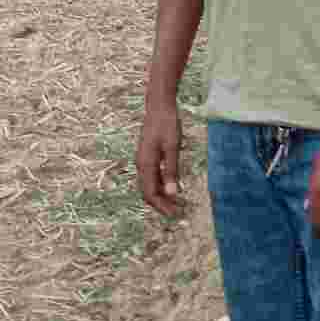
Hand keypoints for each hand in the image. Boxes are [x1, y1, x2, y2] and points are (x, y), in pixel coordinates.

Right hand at [136, 102, 183, 218]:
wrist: (159, 106)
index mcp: (145, 163)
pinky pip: (153, 176)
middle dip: (161, 204)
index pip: (150, 193)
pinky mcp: (148, 156)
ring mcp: (144, 160)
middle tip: (178, 212)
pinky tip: (173, 187)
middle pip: (148, 191)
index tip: (174, 214)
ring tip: (176, 203)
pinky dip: (161, 185)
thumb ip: (171, 170)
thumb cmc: (166, 124)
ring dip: (162, 196)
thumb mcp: (172, 147)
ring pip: (150, 185)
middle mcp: (141, 164)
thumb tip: (172, 192)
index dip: (161, 206)